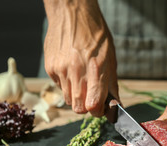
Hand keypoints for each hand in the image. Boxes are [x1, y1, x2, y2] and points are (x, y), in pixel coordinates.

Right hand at [43, 0, 118, 115]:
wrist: (72, 13)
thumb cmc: (95, 34)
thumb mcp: (110, 58)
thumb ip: (112, 84)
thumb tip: (116, 105)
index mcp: (95, 69)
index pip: (93, 105)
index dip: (98, 111)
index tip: (101, 108)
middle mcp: (76, 72)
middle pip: (78, 108)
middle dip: (86, 107)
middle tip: (92, 96)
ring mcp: (60, 70)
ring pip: (68, 100)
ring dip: (76, 96)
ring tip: (81, 79)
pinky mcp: (50, 68)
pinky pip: (59, 87)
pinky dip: (67, 85)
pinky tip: (71, 70)